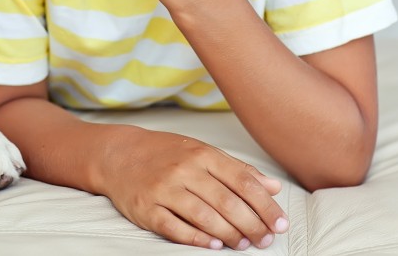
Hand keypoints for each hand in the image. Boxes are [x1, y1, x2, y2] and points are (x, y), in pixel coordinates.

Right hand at [98, 127, 287, 249]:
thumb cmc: (165, 154)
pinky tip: (213, 244)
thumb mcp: (201, 152)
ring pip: (204, 216)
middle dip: (251, 225)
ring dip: (229, 234)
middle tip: (264, 240)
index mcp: (202, 153)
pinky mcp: (146, 208)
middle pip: (227, 202)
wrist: (117, 154)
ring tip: (243, 245)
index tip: (280, 223)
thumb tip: (273, 187)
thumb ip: (237, 169)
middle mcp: (184, 169)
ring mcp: (163, 189)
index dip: (265, 205)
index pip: (243, 180)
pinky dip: (196, 238)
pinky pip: (174, 227)